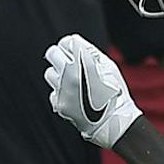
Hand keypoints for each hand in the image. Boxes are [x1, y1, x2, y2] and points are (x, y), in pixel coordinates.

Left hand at [45, 34, 140, 148]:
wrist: (114, 122)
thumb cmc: (115, 93)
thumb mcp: (109, 67)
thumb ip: (90, 52)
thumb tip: (73, 41)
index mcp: (84, 61)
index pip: (66, 42)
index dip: (71, 46)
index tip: (74, 52)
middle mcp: (70, 73)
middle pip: (52, 53)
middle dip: (59, 56)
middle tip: (68, 63)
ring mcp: (63, 89)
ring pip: (49, 73)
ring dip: (58, 75)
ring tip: (73, 83)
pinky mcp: (59, 103)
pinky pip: (53, 92)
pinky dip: (61, 93)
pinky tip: (74, 97)